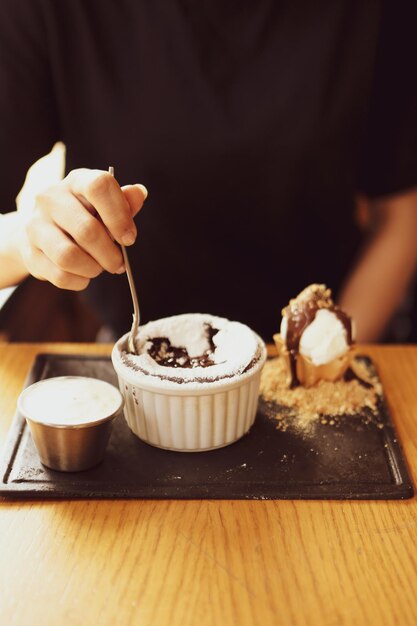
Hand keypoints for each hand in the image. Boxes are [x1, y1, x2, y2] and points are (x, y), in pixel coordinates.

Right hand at [16, 169, 147, 290]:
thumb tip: (139, 194)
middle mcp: (50, 198)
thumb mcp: (104, 206)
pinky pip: (60, 275)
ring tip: (99, 268)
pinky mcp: (29, 253)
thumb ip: (124, 203)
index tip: (129, 238)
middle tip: (118, 263)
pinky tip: (83, 275)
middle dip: (110, 254)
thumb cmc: (83, 216)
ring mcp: (35, 225)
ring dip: (93, 269)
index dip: (119, 215)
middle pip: (86, 230)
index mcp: (76, 181)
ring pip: (69, 256)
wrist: (42, 232)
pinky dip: (79, 281)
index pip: (99, 186)